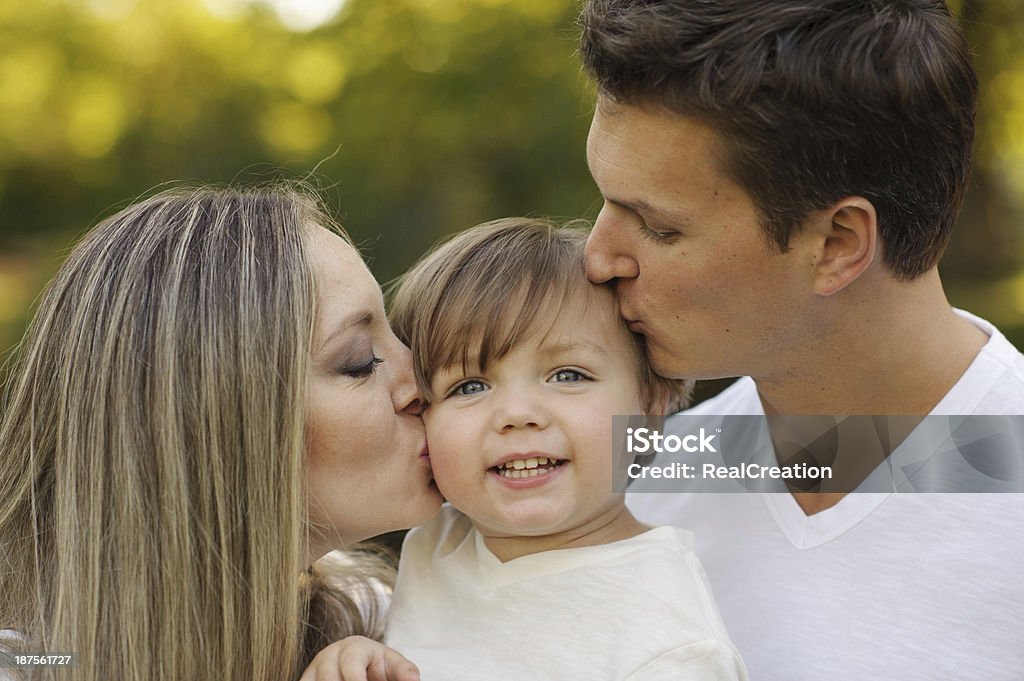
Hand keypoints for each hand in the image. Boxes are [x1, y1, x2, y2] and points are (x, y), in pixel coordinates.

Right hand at [299, 636, 420, 680]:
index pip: (351, 662)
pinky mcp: (305, 680)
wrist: (362, 666)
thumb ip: (404, 671)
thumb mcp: (394, 666)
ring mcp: (314, 669)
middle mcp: (330, 655)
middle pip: (327, 675)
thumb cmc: (379, 666)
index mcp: (354, 647)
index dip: (355, 679)